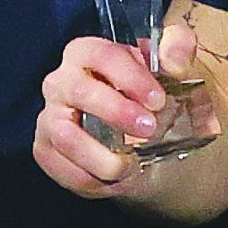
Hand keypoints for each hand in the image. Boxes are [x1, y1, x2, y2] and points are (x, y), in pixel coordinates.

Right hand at [35, 31, 167, 195]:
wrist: (144, 135)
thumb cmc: (153, 93)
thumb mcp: (176, 65)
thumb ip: (181, 48)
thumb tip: (175, 61)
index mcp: (87, 53)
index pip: (102, 56)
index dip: (130, 77)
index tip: (158, 100)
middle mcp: (61, 81)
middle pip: (79, 92)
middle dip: (116, 113)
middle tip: (149, 130)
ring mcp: (50, 117)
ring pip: (66, 137)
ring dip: (103, 157)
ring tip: (132, 166)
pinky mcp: (46, 149)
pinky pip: (62, 169)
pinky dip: (92, 180)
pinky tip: (117, 179)